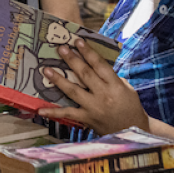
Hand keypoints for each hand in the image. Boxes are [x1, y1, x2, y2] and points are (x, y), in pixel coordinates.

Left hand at [38, 39, 173, 142]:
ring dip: (59, 80)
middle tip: (61, 48)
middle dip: (72, 60)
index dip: (88, 52)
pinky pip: (68, 114)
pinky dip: (54, 112)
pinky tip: (41, 109)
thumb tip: (94, 64)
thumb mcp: (126, 88)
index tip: (78, 41)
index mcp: (115, 85)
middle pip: (85, 75)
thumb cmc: (130, 106)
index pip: (100, 65)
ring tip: (47, 70)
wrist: (132, 131)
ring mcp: (93, 108)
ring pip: (73, 91)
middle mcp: (104, 95)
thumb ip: (111, 77)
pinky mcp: (86, 119)